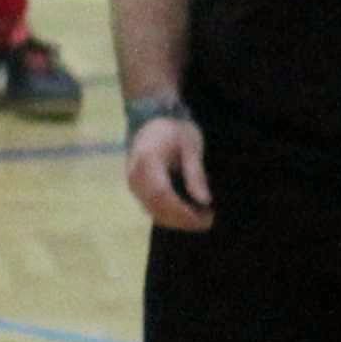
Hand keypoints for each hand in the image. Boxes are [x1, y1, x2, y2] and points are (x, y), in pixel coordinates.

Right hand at [125, 112, 213, 232]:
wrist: (150, 119)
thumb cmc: (174, 129)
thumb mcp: (191, 146)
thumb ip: (195, 174)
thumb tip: (205, 201)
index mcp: (148, 162)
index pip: (162, 195)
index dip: (183, 210)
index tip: (205, 217)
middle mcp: (135, 177)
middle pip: (156, 208)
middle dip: (182, 220)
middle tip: (208, 222)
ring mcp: (133, 184)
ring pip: (153, 211)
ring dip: (176, 220)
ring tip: (201, 218)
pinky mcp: (136, 188)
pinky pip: (150, 207)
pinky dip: (168, 214)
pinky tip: (187, 212)